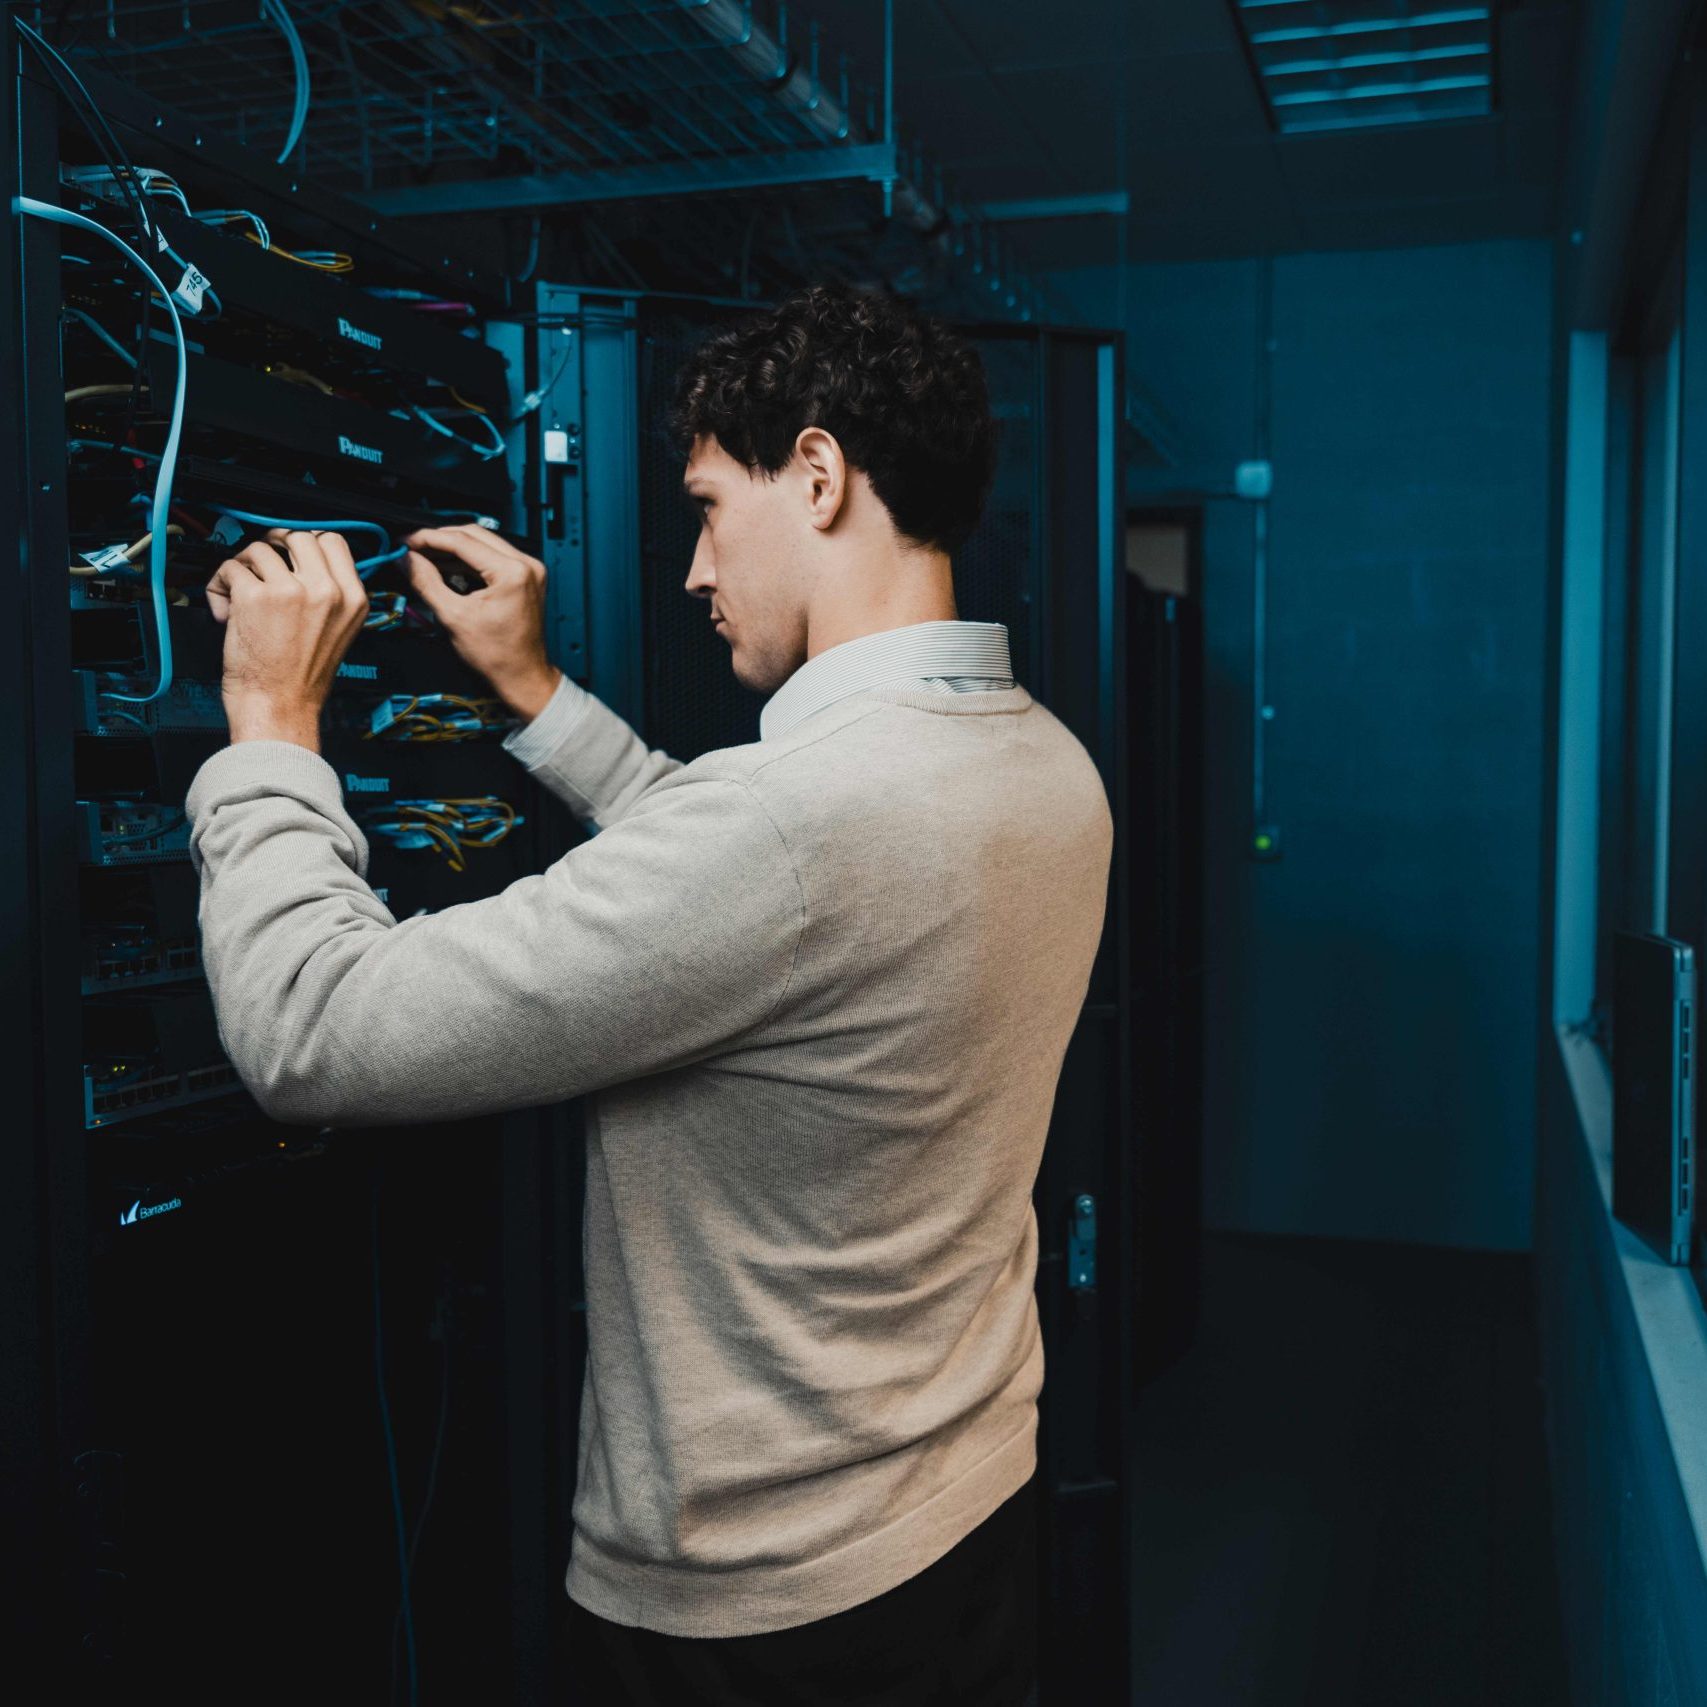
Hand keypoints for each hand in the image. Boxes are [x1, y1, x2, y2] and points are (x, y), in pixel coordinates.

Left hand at [205, 529, 368, 749]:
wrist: (280, 707)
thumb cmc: (302, 679)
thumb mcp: (339, 631)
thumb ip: (331, 594)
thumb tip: (306, 562)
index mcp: (353, 599)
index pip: (333, 542)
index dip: (306, 542)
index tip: (290, 552)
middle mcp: (326, 590)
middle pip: (297, 536)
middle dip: (274, 546)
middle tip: (261, 566)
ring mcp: (291, 591)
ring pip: (260, 549)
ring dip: (243, 568)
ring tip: (240, 596)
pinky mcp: (255, 597)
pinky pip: (231, 568)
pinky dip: (220, 587)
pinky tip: (226, 610)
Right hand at [402, 524, 560, 720]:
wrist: (522, 676)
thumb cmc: (497, 656)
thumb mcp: (453, 616)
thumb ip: (426, 582)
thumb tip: (405, 559)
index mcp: (512, 572)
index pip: (462, 541)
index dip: (429, 539)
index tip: (406, 541)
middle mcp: (526, 565)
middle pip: (474, 535)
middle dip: (440, 539)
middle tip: (413, 547)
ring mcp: (529, 569)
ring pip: (483, 543)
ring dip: (453, 548)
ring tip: (425, 557)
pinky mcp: (526, 577)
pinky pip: (492, 557)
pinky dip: (468, 560)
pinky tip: (446, 567)